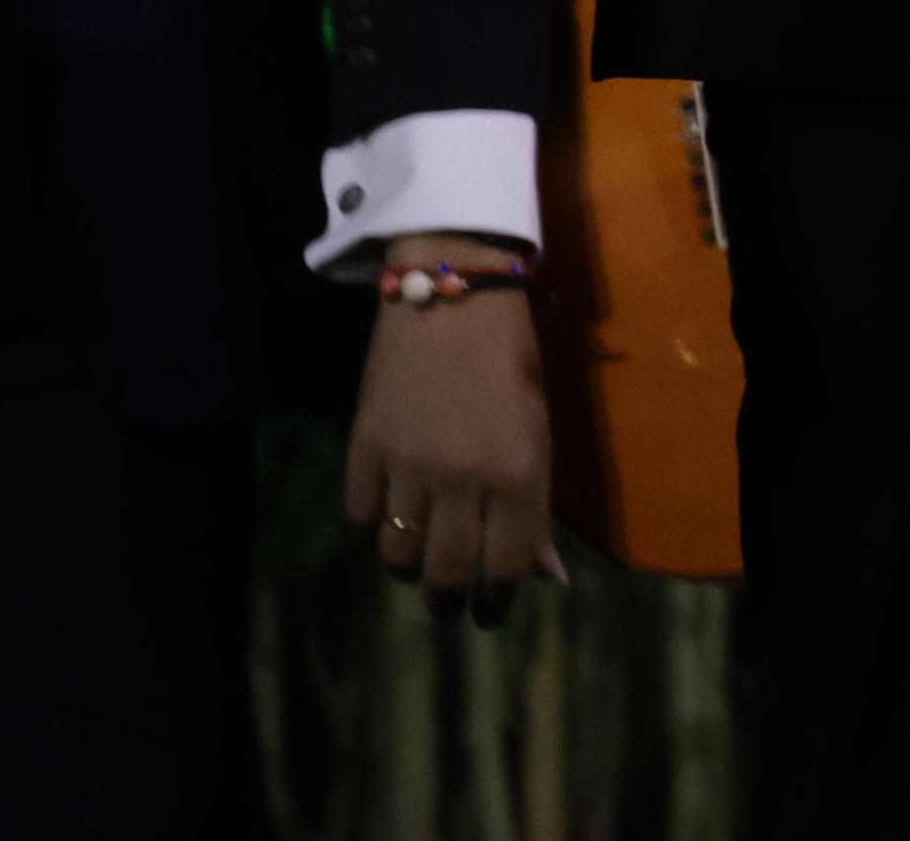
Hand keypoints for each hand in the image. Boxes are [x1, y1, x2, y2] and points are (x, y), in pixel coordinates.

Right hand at [340, 236, 560, 623]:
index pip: (503, 565)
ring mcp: (408, 465)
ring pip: (397, 555)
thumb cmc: (512, 361)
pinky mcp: (363, 448)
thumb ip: (538, 509)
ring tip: (417, 565)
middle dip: (447, 600)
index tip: (489, 614)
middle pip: (444, 572)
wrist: (452, 295)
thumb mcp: (541, 431)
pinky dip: (372, 532)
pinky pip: (360, 519)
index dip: (496, 601)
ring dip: (407, 571)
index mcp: (519, 473)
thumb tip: (549, 579)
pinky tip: (385, 524)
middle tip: (448, 605)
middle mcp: (462, 478)